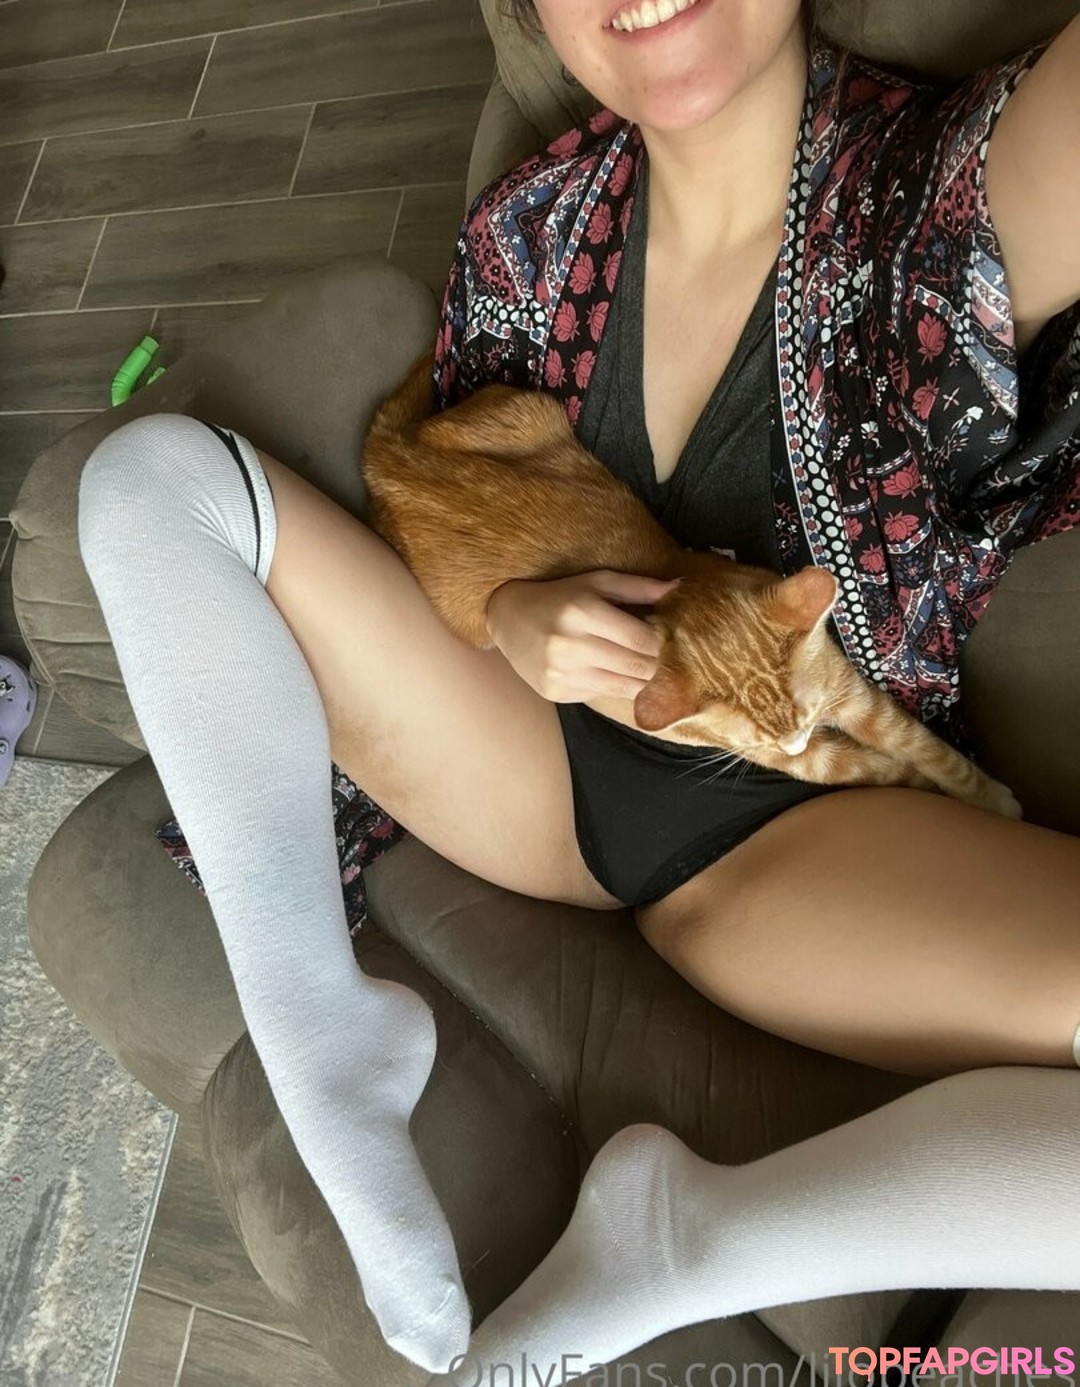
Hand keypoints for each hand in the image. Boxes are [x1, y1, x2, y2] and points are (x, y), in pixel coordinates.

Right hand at [485, 569, 680, 703]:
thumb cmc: (560, 597)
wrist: (509, 619)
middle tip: (669, 658)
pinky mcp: (556, 692)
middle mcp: (570, 645)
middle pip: (637, 666)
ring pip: (624, 687)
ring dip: (642, 680)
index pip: (642, 638)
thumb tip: (679, 588)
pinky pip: (602, 694)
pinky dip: (614, 685)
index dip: (664, 643)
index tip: (673, 640)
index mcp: (583, 611)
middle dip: (659, 665)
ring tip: (646, 666)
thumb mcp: (596, 582)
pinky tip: (613, 671)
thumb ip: (638, 587)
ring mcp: (561, 673)